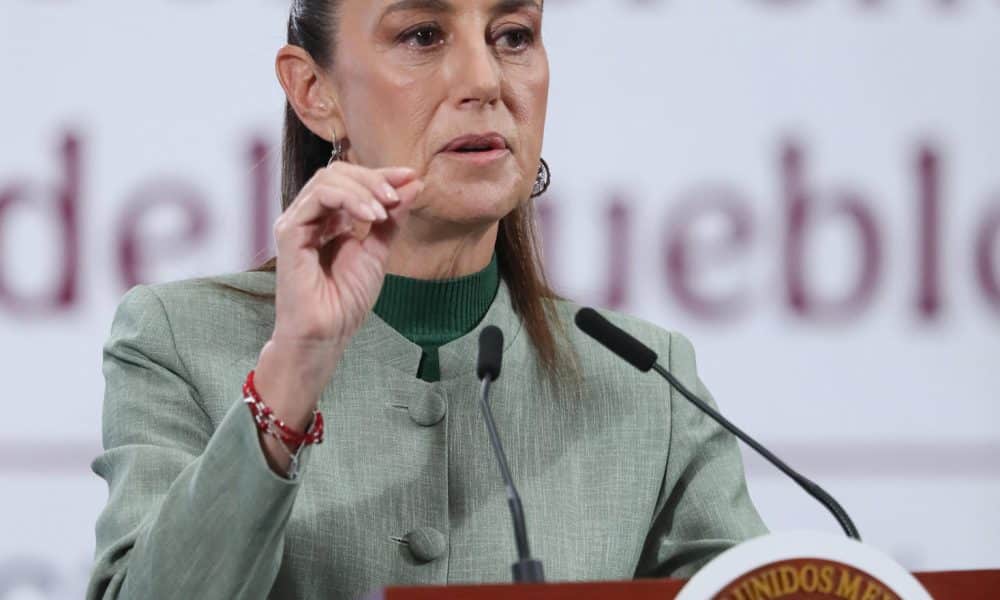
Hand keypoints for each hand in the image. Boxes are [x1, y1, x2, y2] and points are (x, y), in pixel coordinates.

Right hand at [253, 162, 422, 470]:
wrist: (327, 334)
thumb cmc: (346, 302)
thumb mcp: (378, 252)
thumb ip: (391, 218)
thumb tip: (413, 184)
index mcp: (329, 220)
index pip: (352, 182)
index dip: (382, 175)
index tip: (412, 176)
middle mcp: (310, 217)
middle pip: (338, 173)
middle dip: (373, 178)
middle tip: (399, 193)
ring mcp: (297, 222)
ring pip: (328, 180)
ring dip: (363, 188)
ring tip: (385, 208)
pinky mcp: (289, 232)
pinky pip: (318, 198)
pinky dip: (349, 200)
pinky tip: (371, 216)